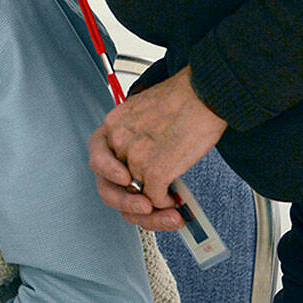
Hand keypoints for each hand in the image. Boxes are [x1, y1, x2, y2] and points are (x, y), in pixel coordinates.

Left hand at [87, 66, 226, 230]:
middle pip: (110, 185)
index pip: (98, 159)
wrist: (204, 94)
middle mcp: (118, 141)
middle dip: (127, 203)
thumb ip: (135, 137)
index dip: (109, 176)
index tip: (125, 183)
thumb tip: (143, 166)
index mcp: (113, 125)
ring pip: (137, 195)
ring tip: (169, 207)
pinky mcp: (155, 171)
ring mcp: (135, 157)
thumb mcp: (143, 113)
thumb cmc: (183, 101)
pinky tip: (175, 199)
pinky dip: (166, 204)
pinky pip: (156, 199)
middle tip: (145, 207)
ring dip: (154, 206)